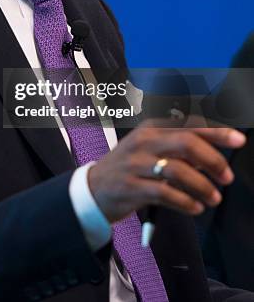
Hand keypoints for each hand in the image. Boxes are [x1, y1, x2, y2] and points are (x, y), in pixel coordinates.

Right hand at [88, 123, 245, 222]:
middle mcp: (144, 141)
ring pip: (179, 170)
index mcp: (151, 127)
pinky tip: (194, 207)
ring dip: (203, 187)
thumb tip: (212, 155)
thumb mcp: (148, 148)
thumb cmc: (128, 168)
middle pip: (187, 143)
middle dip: (213, 160)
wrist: (93, 188)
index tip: (238, 139)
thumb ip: (177, 148)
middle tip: (226, 177)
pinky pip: (166, 193)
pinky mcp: (131, 187)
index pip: (189, 124)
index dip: (216, 131)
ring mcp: (136, 164)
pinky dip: (186, 202)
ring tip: (213, 198)